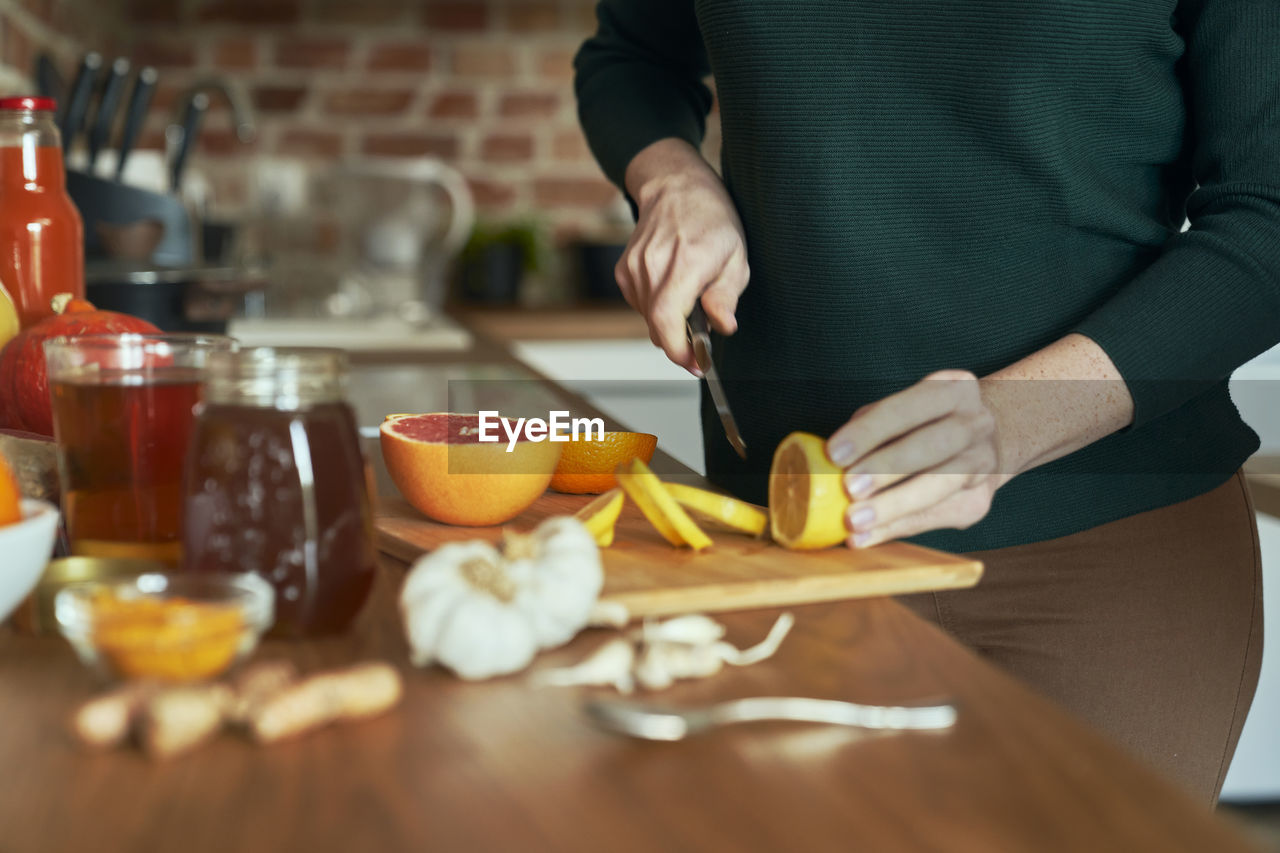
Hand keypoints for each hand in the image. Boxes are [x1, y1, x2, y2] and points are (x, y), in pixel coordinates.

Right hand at [618, 139, 749, 372]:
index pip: (666, 321)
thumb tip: (723, 326)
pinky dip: (657, 307)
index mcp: (684, 264)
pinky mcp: (623, 270)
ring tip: (690, 299)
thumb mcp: (736, 256)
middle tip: (700, 342)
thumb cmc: (711, 219)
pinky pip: (640, 305)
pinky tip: (673, 287)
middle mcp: (652, 267)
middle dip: (680, 343)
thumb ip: (726, 296)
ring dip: (669, 322)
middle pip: (656, 328)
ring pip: (648, 319)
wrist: (675, 187)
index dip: (678, 351)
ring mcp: (634, 268)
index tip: (696, 364)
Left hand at [825, 371, 1004, 547]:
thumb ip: (873, 429)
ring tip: (854, 521)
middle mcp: (976, 423)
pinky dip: (895, 528)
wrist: (986, 444)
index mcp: (954, 389)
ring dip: (893, 505)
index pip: (910, 406)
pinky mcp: (979, 501)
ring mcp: (984, 462)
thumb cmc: (926, 424)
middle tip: (849, 488)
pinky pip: (934, 517)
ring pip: (941, 485)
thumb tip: (830, 462)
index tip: (834, 453)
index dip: (871, 430)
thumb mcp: (904, 412)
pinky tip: (865, 537)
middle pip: (933, 445)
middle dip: (887, 468)